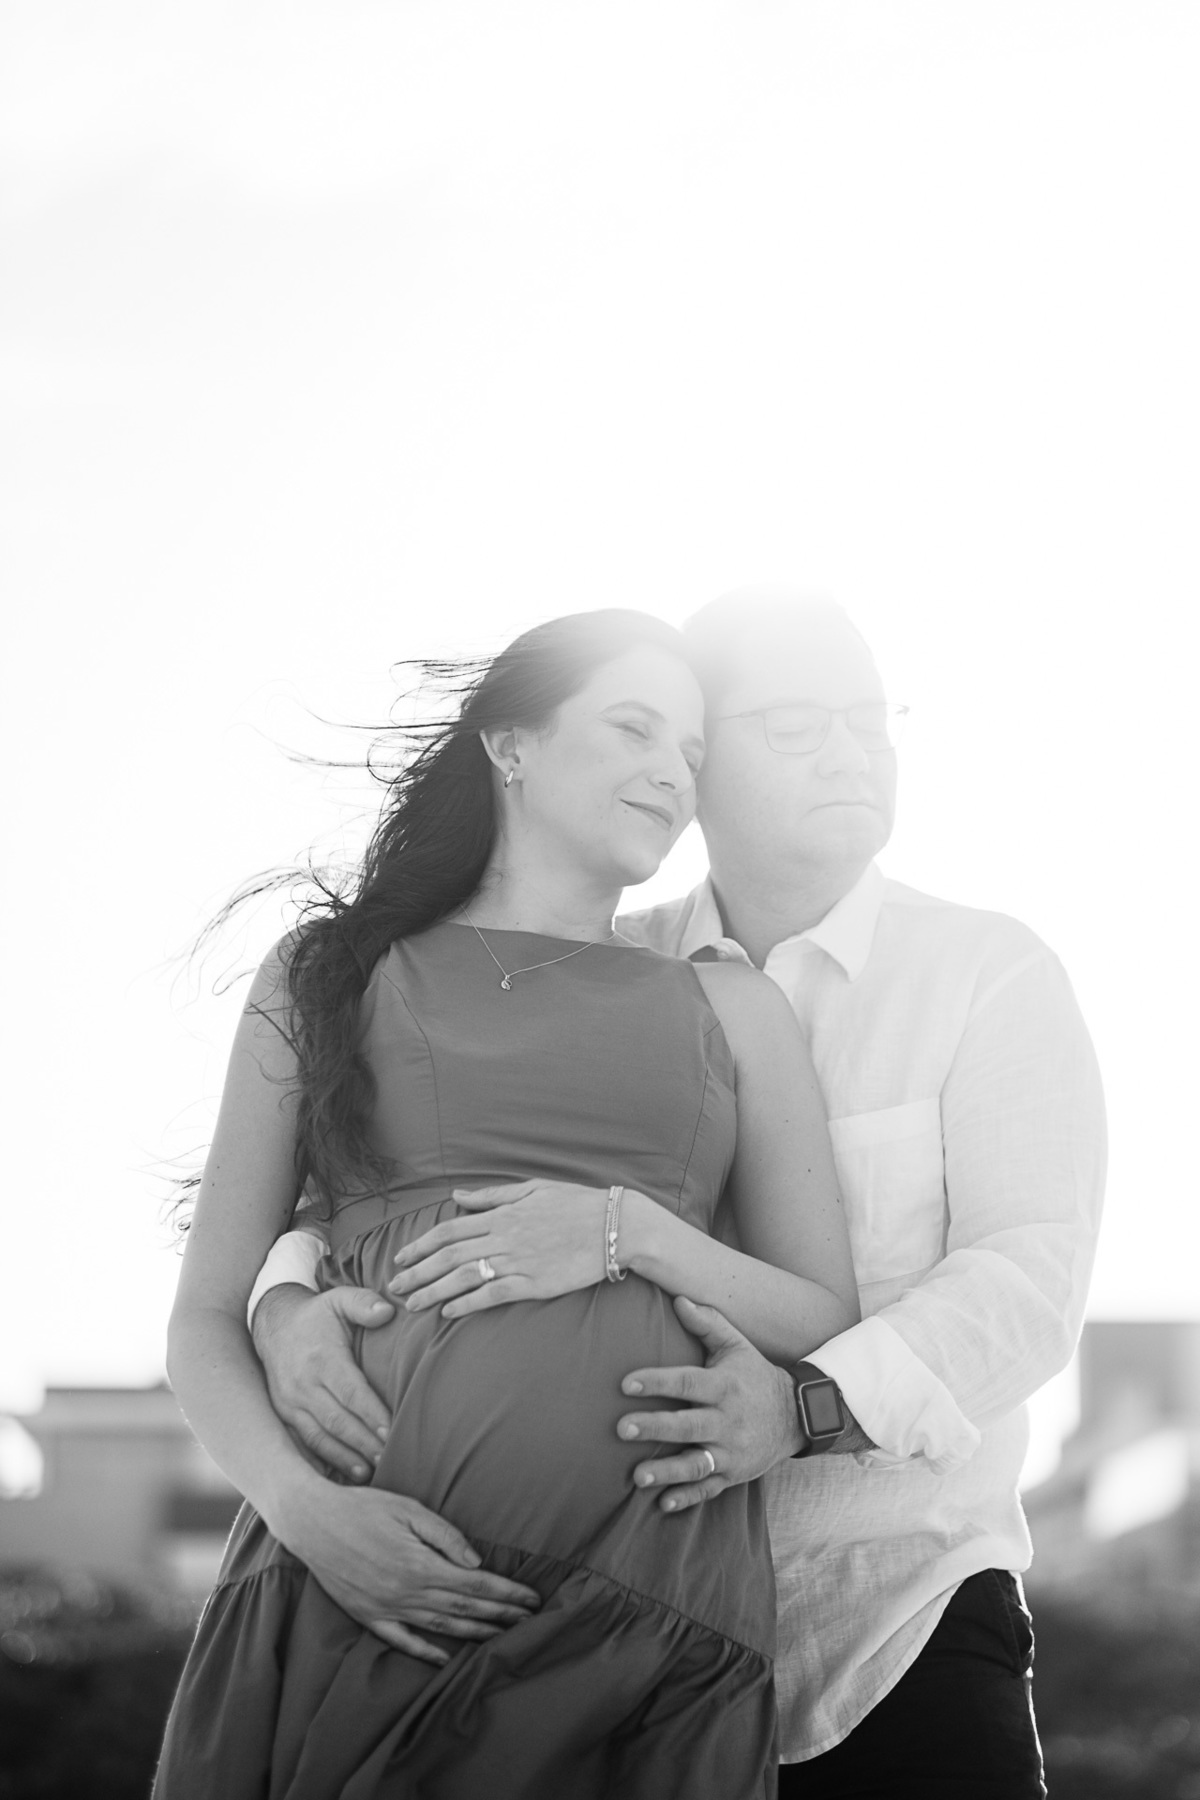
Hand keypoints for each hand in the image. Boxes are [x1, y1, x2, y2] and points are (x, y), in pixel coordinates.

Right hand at [252, 1284, 394, 1482]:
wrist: (273, 1324)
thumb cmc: (317, 1315)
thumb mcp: (339, 1299)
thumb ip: (364, 1303)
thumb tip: (387, 1310)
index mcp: (321, 1358)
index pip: (351, 1392)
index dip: (371, 1414)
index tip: (392, 1431)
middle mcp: (302, 1385)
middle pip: (337, 1420)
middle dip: (363, 1443)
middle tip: (388, 1458)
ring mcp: (290, 1403)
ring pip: (319, 1437)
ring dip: (344, 1458)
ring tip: (369, 1473)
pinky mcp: (283, 1415)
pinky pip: (302, 1443)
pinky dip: (320, 1461)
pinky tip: (339, 1476)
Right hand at [280, 1478, 541, 1665]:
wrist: (313, 1522)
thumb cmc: (364, 1508)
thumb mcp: (410, 1511)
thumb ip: (446, 1537)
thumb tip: (477, 1563)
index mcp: (420, 1566)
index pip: (476, 1587)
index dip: (507, 1594)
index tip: (532, 1599)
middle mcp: (407, 1594)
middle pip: (465, 1610)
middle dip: (501, 1615)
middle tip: (530, 1620)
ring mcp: (387, 1610)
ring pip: (440, 1627)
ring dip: (475, 1634)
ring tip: (502, 1636)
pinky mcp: (369, 1617)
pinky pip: (402, 1642)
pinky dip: (426, 1652)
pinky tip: (445, 1658)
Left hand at [388, 1180, 609, 1318]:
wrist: (615, 1226)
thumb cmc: (577, 1204)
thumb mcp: (532, 1189)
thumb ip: (492, 1196)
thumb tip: (456, 1197)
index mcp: (502, 1214)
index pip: (450, 1230)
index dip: (421, 1245)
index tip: (401, 1258)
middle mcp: (505, 1236)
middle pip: (449, 1255)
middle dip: (417, 1272)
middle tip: (394, 1287)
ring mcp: (519, 1261)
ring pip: (464, 1276)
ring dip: (434, 1291)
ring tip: (412, 1304)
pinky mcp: (534, 1283)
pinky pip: (493, 1295)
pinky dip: (467, 1303)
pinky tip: (448, 1313)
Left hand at [616, 1297, 802, 1512]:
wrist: (796, 1416)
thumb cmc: (754, 1375)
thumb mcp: (736, 1345)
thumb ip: (707, 1323)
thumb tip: (678, 1298)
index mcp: (725, 1386)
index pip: (688, 1382)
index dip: (657, 1382)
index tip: (626, 1383)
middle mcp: (729, 1420)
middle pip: (688, 1425)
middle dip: (655, 1427)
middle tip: (621, 1428)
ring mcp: (732, 1451)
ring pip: (698, 1464)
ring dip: (667, 1471)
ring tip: (637, 1477)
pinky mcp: (734, 1475)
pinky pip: (710, 1489)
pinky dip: (688, 1497)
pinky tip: (664, 1503)